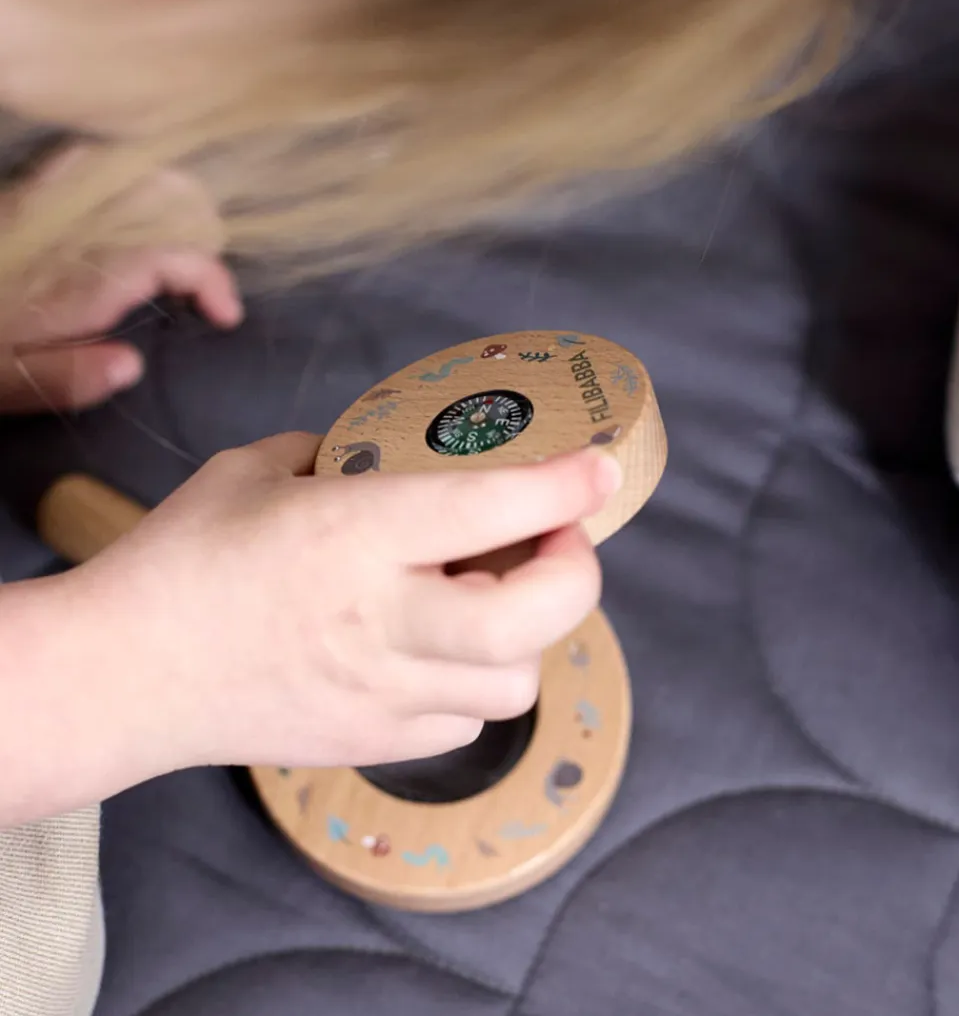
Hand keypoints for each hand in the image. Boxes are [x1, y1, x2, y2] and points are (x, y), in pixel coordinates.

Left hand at [0, 150, 241, 413]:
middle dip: (203, 235)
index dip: (211, 278)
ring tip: (182, 244)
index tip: (224, 315)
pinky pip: (87, 163)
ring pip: (132, 173)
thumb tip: (131, 364)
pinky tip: (132, 204)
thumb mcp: (3, 383)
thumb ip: (69, 377)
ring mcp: (48, 206)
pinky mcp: (29, 198)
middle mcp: (67, 232)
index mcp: (72, 280)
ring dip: (174, 202)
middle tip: (205, 283)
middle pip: (163, 199)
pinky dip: (126, 176)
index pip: (170, 253)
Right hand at [67, 436, 619, 778]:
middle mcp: (382, 619)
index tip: (596, 468)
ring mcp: (381, 694)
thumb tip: (390, 456)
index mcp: (353, 533)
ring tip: (490, 598)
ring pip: (515, 682)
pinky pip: (465, 723)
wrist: (123, 673)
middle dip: (576, 573)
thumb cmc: (180, 560)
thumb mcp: (254, 470)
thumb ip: (333, 453)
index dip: (564, 486)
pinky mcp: (370, 744)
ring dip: (526, 634)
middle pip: (534, 617)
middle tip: (557, 540)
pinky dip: (474, 683)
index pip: (491, 509)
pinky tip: (438, 651)